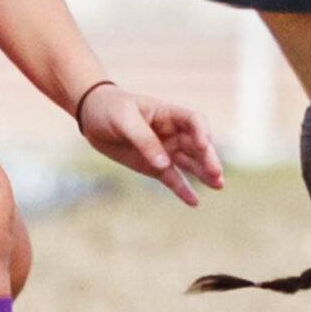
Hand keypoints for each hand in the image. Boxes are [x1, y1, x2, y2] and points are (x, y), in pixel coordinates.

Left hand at [75, 83, 224, 205]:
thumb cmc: (109, 109)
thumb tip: (164, 164)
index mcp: (168, 114)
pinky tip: (194, 202)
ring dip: (204, 173)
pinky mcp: (155, 167)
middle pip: (197, 145)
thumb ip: (145, 141)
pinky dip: (183, 190)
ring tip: (218, 186)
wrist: (92, 117)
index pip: (194, 120)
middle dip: (208, 158)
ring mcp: (165, 150)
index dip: (202, 132)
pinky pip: (173, 179)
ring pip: (190, 163)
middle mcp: (172, 132)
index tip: (203, 144)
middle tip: (216, 173)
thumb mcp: (124, 120)